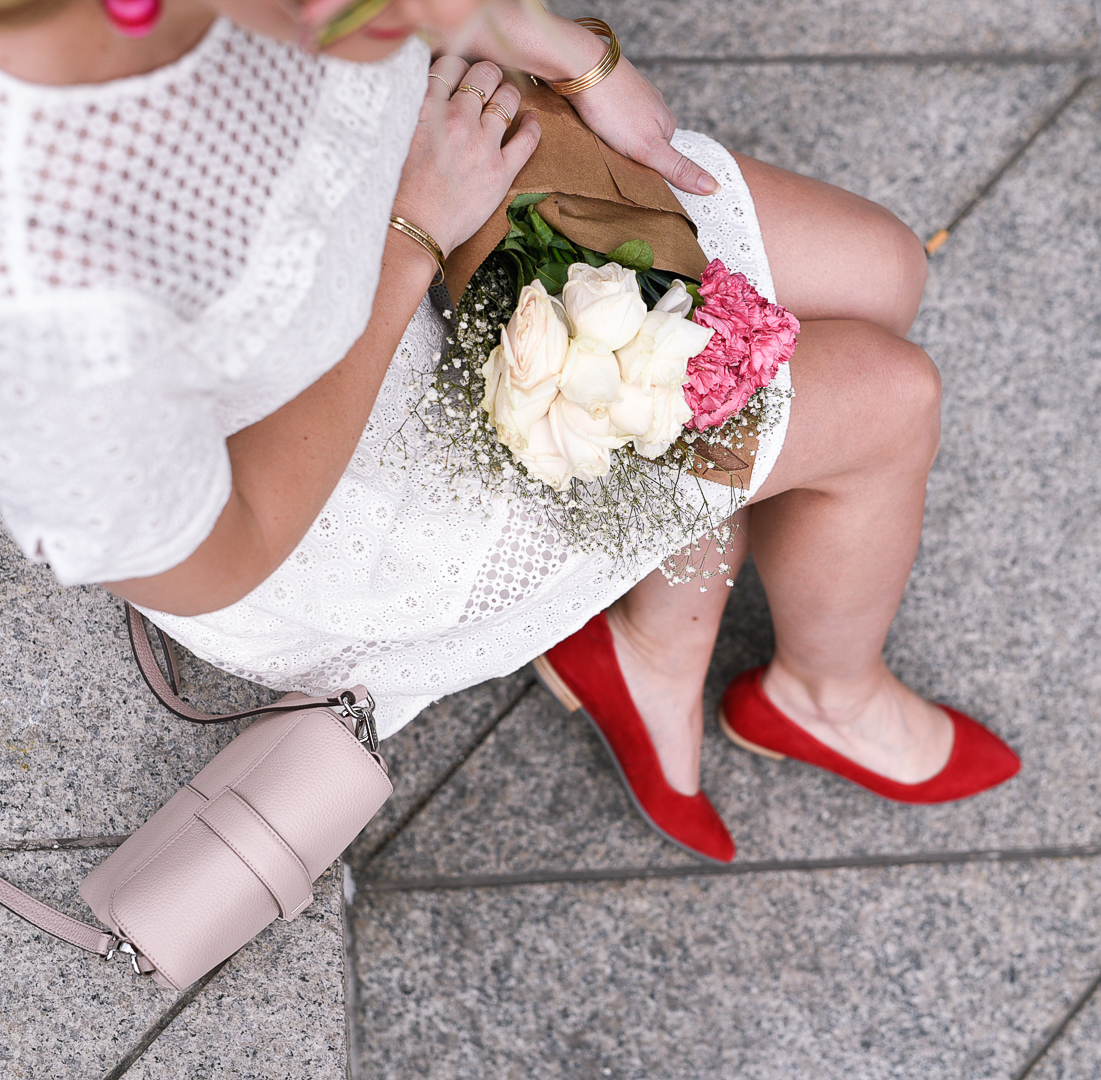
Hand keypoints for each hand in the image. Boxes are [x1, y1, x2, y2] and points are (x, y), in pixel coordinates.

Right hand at [391, 57, 541, 257]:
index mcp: (426, 108)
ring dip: (509, 95)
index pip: (450, 64)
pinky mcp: (500, 173)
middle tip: (486, 84)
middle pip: (484, 75)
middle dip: (487, 75)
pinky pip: (527, 139)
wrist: (412, 229)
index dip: (458, 66)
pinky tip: (530, 120)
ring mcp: (482, 146)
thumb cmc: (397, 189)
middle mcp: (457, 120)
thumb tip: (423, 93)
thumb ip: (411, 110)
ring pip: (508, 99)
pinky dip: (532, 126)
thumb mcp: (394, 137)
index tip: (460, 77)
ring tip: (506, 99)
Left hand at [567, 55, 719, 196]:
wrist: (582, 67)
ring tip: (599, 139)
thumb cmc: (614, 108)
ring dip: (615, 136)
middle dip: (630, 154)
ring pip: (626, 126)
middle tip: (611, 159)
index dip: (646, 169)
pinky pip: (610, 112)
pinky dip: (603, 121)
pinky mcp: (611, 86)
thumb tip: (714, 187)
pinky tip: (592, 122)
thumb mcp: (649, 149)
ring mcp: (633, 93)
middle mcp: (653, 105)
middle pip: (644, 141)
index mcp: (667, 122)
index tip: (629, 174)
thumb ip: (678, 169)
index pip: (662, 158)